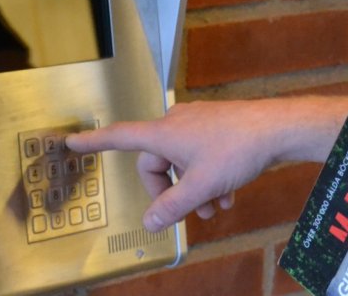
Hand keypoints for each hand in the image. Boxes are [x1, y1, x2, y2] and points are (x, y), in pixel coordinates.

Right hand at [65, 96, 347, 232]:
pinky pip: (199, 155)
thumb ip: (172, 207)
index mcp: (164, 133)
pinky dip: (207, 177)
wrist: (276, 128)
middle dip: (170, 191)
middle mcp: (176, 124)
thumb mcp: (201, 186)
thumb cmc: (237, 150)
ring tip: (215, 208)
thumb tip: (149, 223)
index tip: (71, 142)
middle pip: (156, 163)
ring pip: (182, 162)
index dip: (94, 142)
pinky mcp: (215, 126)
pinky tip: (226, 196)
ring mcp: (197, 123)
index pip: (120, 137)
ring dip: (193, 188)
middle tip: (190, 211)